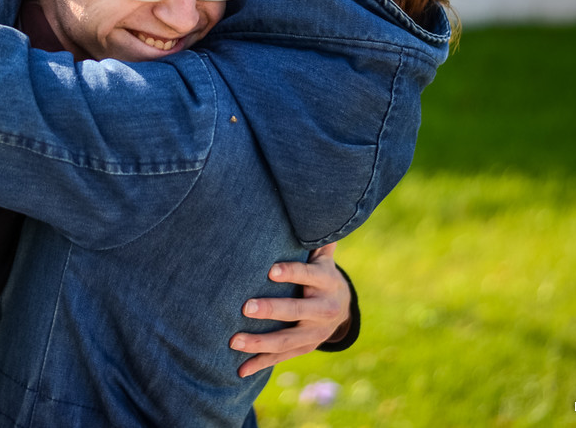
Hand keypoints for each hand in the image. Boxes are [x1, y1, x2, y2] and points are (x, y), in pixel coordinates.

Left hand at [229, 242, 351, 377]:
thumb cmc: (320, 274)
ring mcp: (314, 333)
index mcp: (326, 282)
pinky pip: (281, 357)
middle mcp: (323, 310)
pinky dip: (260, 363)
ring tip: (233, 341)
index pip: (309, 276)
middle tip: (245, 307)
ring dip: (259, 342)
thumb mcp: (323, 256)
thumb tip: (310, 205)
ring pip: (286, 340)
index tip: (271, 270)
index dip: (291, 272)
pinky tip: (240, 369)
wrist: (342, 309)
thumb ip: (315, 238)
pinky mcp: (304, 348)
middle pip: (297, 312)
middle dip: (272, 310)